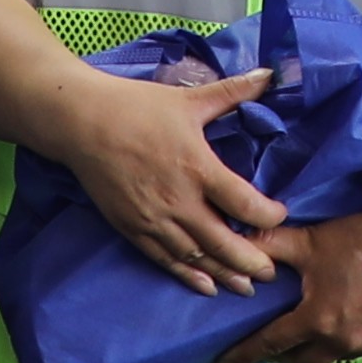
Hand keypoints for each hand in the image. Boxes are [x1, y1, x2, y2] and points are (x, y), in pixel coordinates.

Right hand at [68, 60, 297, 290]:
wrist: (81, 123)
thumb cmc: (137, 107)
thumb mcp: (188, 98)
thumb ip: (233, 92)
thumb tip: (270, 74)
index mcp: (198, 167)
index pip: (244, 203)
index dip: (268, 216)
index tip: (279, 215)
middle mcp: (179, 200)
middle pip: (224, 243)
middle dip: (252, 262)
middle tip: (272, 272)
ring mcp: (154, 219)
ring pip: (197, 258)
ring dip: (225, 275)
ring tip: (247, 288)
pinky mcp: (132, 228)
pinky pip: (166, 260)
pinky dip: (188, 276)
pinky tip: (206, 287)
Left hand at [244, 207, 361, 362]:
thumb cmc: (360, 240)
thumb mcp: (309, 241)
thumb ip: (269, 244)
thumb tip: (236, 241)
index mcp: (316, 320)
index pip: (270, 344)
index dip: (245, 352)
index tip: (225, 360)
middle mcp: (342, 342)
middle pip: (303, 361)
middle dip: (284, 356)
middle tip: (274, 346)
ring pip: (336, 355)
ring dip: (322, 346)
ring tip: (317, 329)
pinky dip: (353, 340)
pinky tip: (353, 321)